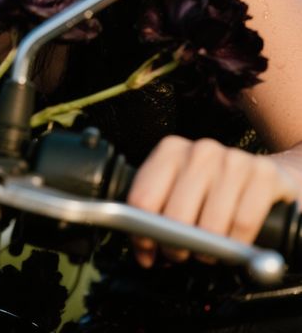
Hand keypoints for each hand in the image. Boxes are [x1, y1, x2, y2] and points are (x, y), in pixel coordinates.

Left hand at [127, 135, 298, 267]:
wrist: (264, 176)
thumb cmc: (214, 189)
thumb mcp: (180, 191)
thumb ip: (156, 216)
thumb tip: (145, 254)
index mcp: (170, 151)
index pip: (143, 198)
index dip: (142, 234)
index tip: (148, 250)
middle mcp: (200, 151)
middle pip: (175, 217)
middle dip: (175, 247)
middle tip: (182, 254)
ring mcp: (232, 160)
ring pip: (209, 226)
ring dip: (207, 251)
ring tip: (208, 250)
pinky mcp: (263, 174)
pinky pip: (242, 224)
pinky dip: (236, 245)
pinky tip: (233, 244)